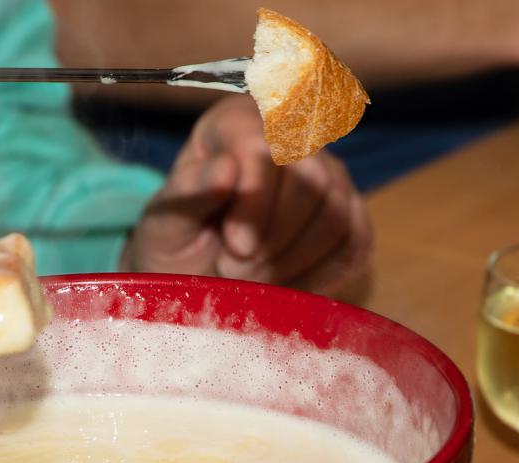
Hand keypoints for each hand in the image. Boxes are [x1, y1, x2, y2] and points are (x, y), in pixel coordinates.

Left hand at [121, 95, 371, 296]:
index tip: (233, 245)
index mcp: (237, 122)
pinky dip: (316, 276)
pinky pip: (353, 245)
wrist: (198, 279)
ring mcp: (330, 177)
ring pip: (336, 214)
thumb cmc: (177, 243)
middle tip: (233, 269)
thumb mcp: (164, 225)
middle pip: (311, 178)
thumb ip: (189, 195)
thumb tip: (226, 168)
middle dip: (272, 239)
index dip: (255, 199)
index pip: (265, 145)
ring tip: (250, 278)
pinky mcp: (352, 220)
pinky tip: (280, 284)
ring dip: (290, 261)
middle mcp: (293, 139)